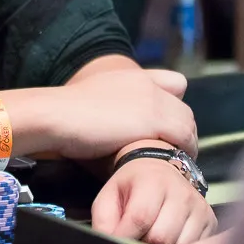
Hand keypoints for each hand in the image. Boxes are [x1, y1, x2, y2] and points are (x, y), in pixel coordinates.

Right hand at [50, 68, 197, 160]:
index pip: (176, 83)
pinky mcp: (153, 120)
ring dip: (185, 145)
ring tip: (172, 164)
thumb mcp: (92, 101)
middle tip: (172, 153)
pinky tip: (169, 167)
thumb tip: (118, 133)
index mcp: (133, 76)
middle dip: (183, 132)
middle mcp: (147, 84)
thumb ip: (113, 107)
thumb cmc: (64, 115)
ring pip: (188, 125)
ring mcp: (152, 101)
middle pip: (185, 109)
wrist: (56, 115)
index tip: (167, 127)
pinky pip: (184, 140)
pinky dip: (180, 155)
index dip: (176, 106)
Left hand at [91, 158, 216, 243]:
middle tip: (137, 239)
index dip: (126, 236)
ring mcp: (199, 207)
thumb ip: (103, 220)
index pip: (140, 218)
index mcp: (153, 181)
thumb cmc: (132, 186)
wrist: (160, 169)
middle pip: (161, 237)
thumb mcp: (109, 195)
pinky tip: (170, 239)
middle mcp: (181, 192)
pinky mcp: (210, 221)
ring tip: (152, 237)